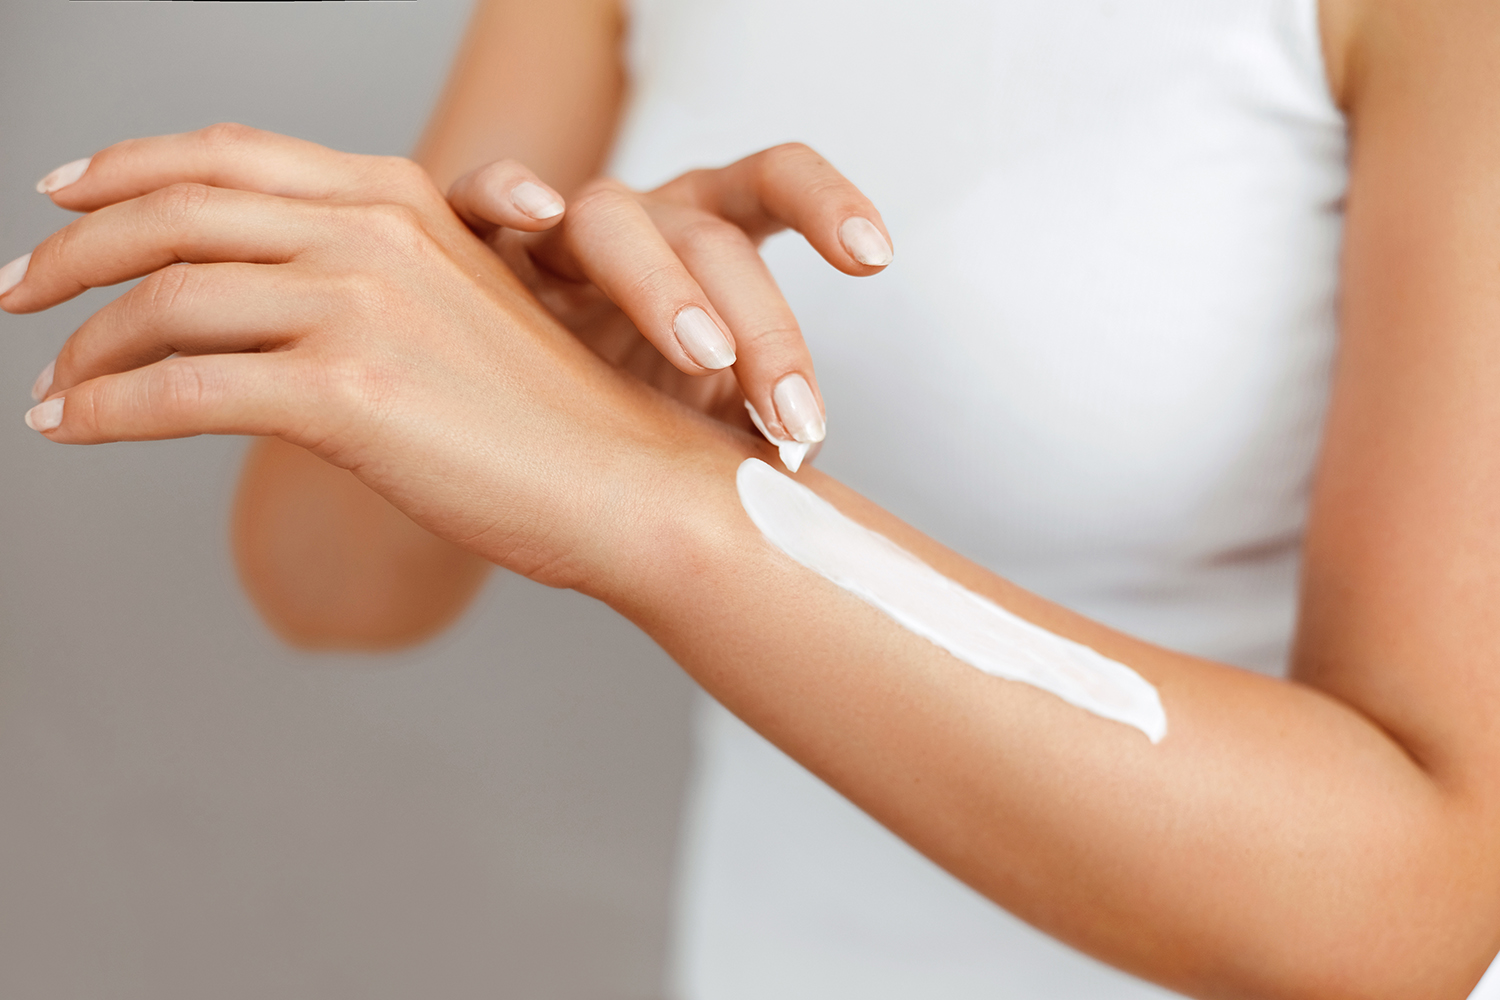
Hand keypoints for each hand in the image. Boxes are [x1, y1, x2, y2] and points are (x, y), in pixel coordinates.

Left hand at [3, 124, 722, 588]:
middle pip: (174, 210)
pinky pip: (179, 389)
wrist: (632, 485)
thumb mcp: (467, 312)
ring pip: (163, 298)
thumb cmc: (557, 419)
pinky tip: (73, 429)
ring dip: (81, 343)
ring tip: (51, 387)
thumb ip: (375, 282)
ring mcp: (358, 307)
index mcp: (402, 201)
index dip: (130, 168)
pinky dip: (106, 409)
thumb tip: (268, 312)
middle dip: (72, 248)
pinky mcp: (345, 394)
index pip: (230, 158)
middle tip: (17, 286)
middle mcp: (373, 233)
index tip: (67, 197)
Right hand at [443, 144, 894, 463]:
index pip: (773, 188)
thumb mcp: (703, 421)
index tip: (875, 256)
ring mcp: (556, 235)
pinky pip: (478, 200)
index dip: (826, 205)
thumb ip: (752, 428)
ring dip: (659, 283)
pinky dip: (501, 192)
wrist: (515, 434)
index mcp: (705, 237)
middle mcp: (641, 223)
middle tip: (792, 416)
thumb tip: (805, 474)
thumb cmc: (630, 410)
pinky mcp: (476, 252)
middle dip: (762, 326)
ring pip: (607, 221)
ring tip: (702, 355)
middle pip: (708, 238)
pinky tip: (534, 214)